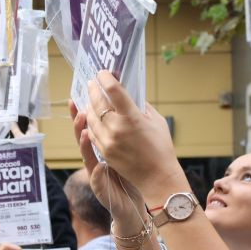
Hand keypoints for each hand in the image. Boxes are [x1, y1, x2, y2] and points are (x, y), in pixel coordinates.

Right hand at [70, 102, 149, 231]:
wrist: (136, 202)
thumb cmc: (133, 173)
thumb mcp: (129, 148)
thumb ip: (125, 131)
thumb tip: (129, 106)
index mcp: (103, 146)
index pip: (91, 125)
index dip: (84, 112)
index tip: (80, 97)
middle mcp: (95, 157)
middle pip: (82, 137)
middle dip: (79, 123)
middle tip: (79, 108)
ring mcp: (97, 173)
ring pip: (87, 156)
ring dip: (84, 144)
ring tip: (84, 130)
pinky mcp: (101, 189)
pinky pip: (97, 180)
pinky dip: (97, 173)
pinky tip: (99, 166)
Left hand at [78, 71, 186, 202]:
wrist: (157, 176)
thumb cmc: (161, 148)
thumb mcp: (157, 121)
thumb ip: (142, 107)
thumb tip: (130, 95)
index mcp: (132, 117)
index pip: (113, 90)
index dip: (105, 78)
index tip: (103, 73)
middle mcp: (117, 127)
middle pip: (97, 102)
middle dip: (93, 89)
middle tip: (92, 82)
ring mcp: (108, 140)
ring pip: (90, 118)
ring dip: (89, 106)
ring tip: (91, 100)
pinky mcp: (104, 151)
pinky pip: (92, 133)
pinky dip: (90, 123)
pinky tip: (92, 118)